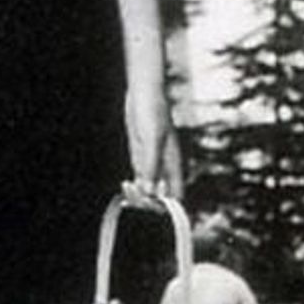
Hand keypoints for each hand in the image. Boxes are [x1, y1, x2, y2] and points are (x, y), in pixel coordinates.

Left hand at [122, 79, 182, 201]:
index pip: (176, 194)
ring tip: (128, 194)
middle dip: (149, 201)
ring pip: (149, 185)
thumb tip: (149, 190)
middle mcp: (164, 165)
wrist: (143, 93)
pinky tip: (127, 185)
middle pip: (161, 193)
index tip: (153, 209)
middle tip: (134, 202)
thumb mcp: (151, 140)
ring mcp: (152, 159)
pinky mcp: (141, 153)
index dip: (167, 207)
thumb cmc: (152, 112)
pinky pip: (140, 174)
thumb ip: (150, 165)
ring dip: (140, 193)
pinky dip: (134, 182)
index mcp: (173, 163)